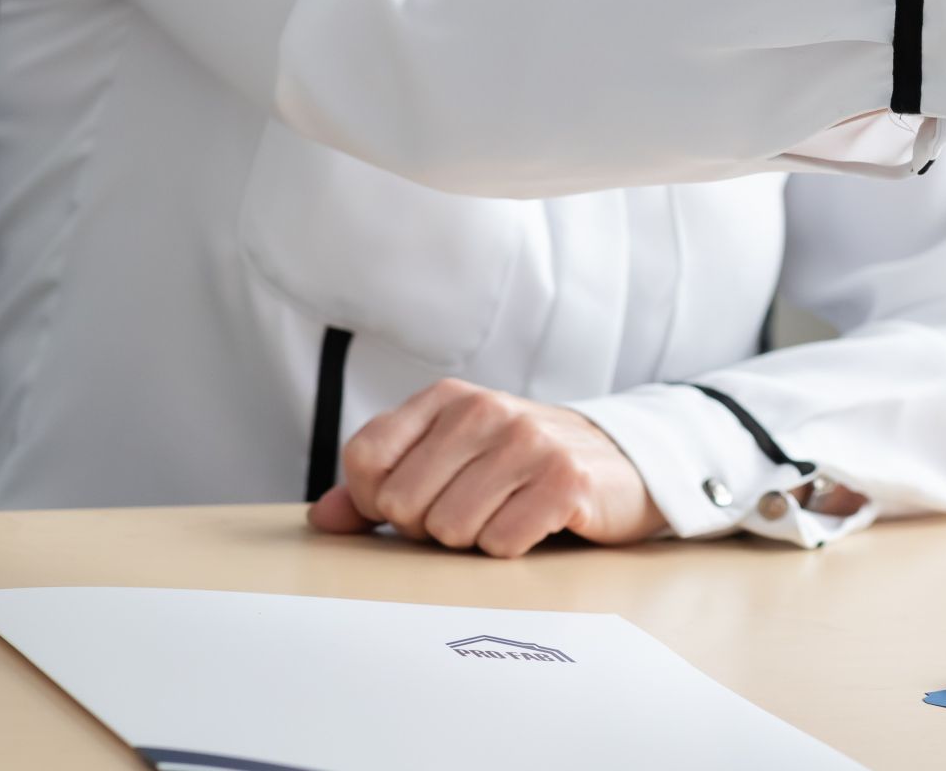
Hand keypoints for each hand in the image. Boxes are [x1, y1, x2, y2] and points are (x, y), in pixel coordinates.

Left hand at [306, 378, 665, 557]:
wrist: (623, 463)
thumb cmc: (522, 466)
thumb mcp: (451, 460)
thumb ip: (381, 487)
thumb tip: (322, 519)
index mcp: (448, 398)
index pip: (365, 460)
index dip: (378, 500)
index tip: (417, 500)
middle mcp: (485, 409)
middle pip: (404, 504)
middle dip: (429, 527)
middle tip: (472, 510)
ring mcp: (528, 441)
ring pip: (450, 529)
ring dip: (474, 538)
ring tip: (506, 512)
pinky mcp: (564, 481)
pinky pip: (500, 542)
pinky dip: (512, 547)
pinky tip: (536, 523)